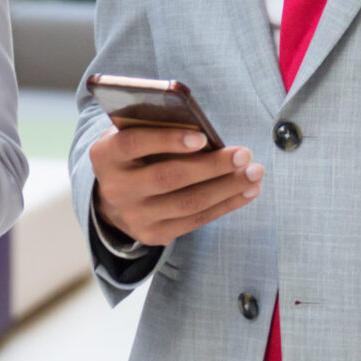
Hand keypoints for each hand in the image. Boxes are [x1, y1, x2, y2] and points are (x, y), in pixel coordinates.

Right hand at [88, 124, 261, 246]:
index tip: (201, 137)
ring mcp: (134, 216)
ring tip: (254, 173)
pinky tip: (247, 191)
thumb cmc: (135, 152)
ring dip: (227, 187)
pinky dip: (226, 205)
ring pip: (188, 203)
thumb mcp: (134, 133)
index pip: (134, 144)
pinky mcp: (154, 234)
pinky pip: (196, 220)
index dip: (167, 140)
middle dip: (212, 166)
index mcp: (106, 154)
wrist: (113, 197)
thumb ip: (157, 126)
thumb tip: (203, 130)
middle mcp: (116, 188)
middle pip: (168, 178)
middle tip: (244, 154)